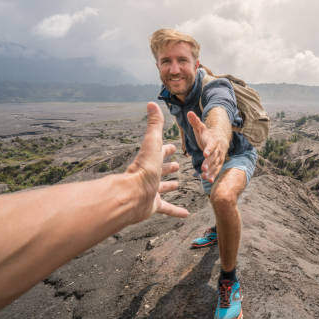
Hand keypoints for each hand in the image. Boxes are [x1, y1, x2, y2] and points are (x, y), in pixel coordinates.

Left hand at [126, 102, 188, 220]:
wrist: (132, 196)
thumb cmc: (143, 169)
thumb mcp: (152, 143)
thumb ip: (154, 125)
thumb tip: (151, 103)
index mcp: (150, 160)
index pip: (159, 151)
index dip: (167, 149)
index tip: (174, 147)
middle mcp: (150, 175)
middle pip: (160, 169)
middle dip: (168, 166)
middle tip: (177, 165)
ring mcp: (151, 191)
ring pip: (162, 188)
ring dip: (169, 186)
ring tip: (178, 184)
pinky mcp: (154, 205)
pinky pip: (167, 208)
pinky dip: (176, 211)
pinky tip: (186, 215)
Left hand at [187, 111, 228, 182]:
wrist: (221, 137)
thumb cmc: (207, 133)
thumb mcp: (201, 127)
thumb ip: (195, 121)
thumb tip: (189, 112)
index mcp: (213, 140)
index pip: (211, 145)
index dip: (208, 149)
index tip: (204, 154)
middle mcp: (218, 149)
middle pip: (214, 157)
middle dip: (209, 163)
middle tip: (204, 169)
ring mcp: (219, 156)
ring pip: (216, 164)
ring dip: (211, 171)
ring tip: (205, 177)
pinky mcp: (219, 162)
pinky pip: (217, 169)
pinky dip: (214, 175)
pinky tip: (209, 181)